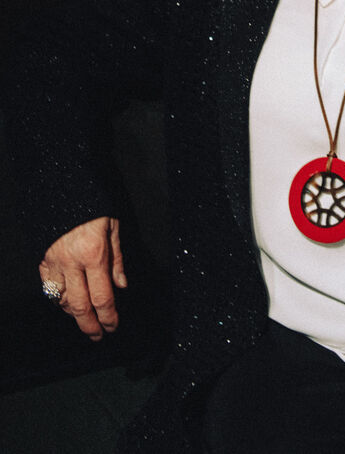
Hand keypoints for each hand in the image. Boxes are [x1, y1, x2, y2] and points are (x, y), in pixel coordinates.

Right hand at [39, 216, 126, 340]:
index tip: (113, 327)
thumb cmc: (93, 205)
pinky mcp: (42, 260)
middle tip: (98, 336)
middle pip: (80, 307)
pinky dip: (58, 299)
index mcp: (94, 255)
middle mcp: (72, 263)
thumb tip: (122, 285)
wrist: (62, 188)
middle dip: (90, 326)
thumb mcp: (113, 227)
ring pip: (62, 300)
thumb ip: (117, 259)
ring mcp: (54, 263)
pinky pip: (48, 288)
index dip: (108, 317)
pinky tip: (67, 302)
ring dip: (74, 314)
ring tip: (85, 319)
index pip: (102, 297)